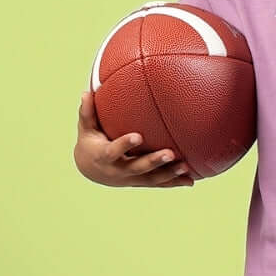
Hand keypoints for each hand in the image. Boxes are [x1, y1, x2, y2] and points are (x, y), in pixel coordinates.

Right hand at [73, 90, 195, 186]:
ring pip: (151, 179)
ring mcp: (130, 179)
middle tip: (170, 154)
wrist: (91, 169)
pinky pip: (158, 183)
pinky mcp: (140, 182)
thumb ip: (87, 112)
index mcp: (104, 157)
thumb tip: (86, 92)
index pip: (113, 151)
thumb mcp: (85, 128)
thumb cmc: (90, 142)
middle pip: (137, 168)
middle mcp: (118, 171)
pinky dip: (174, 182)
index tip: (137, 136)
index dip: (124, 145)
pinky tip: (190, 180)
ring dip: (168, 174)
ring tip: (185, 167)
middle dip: (154, 162)